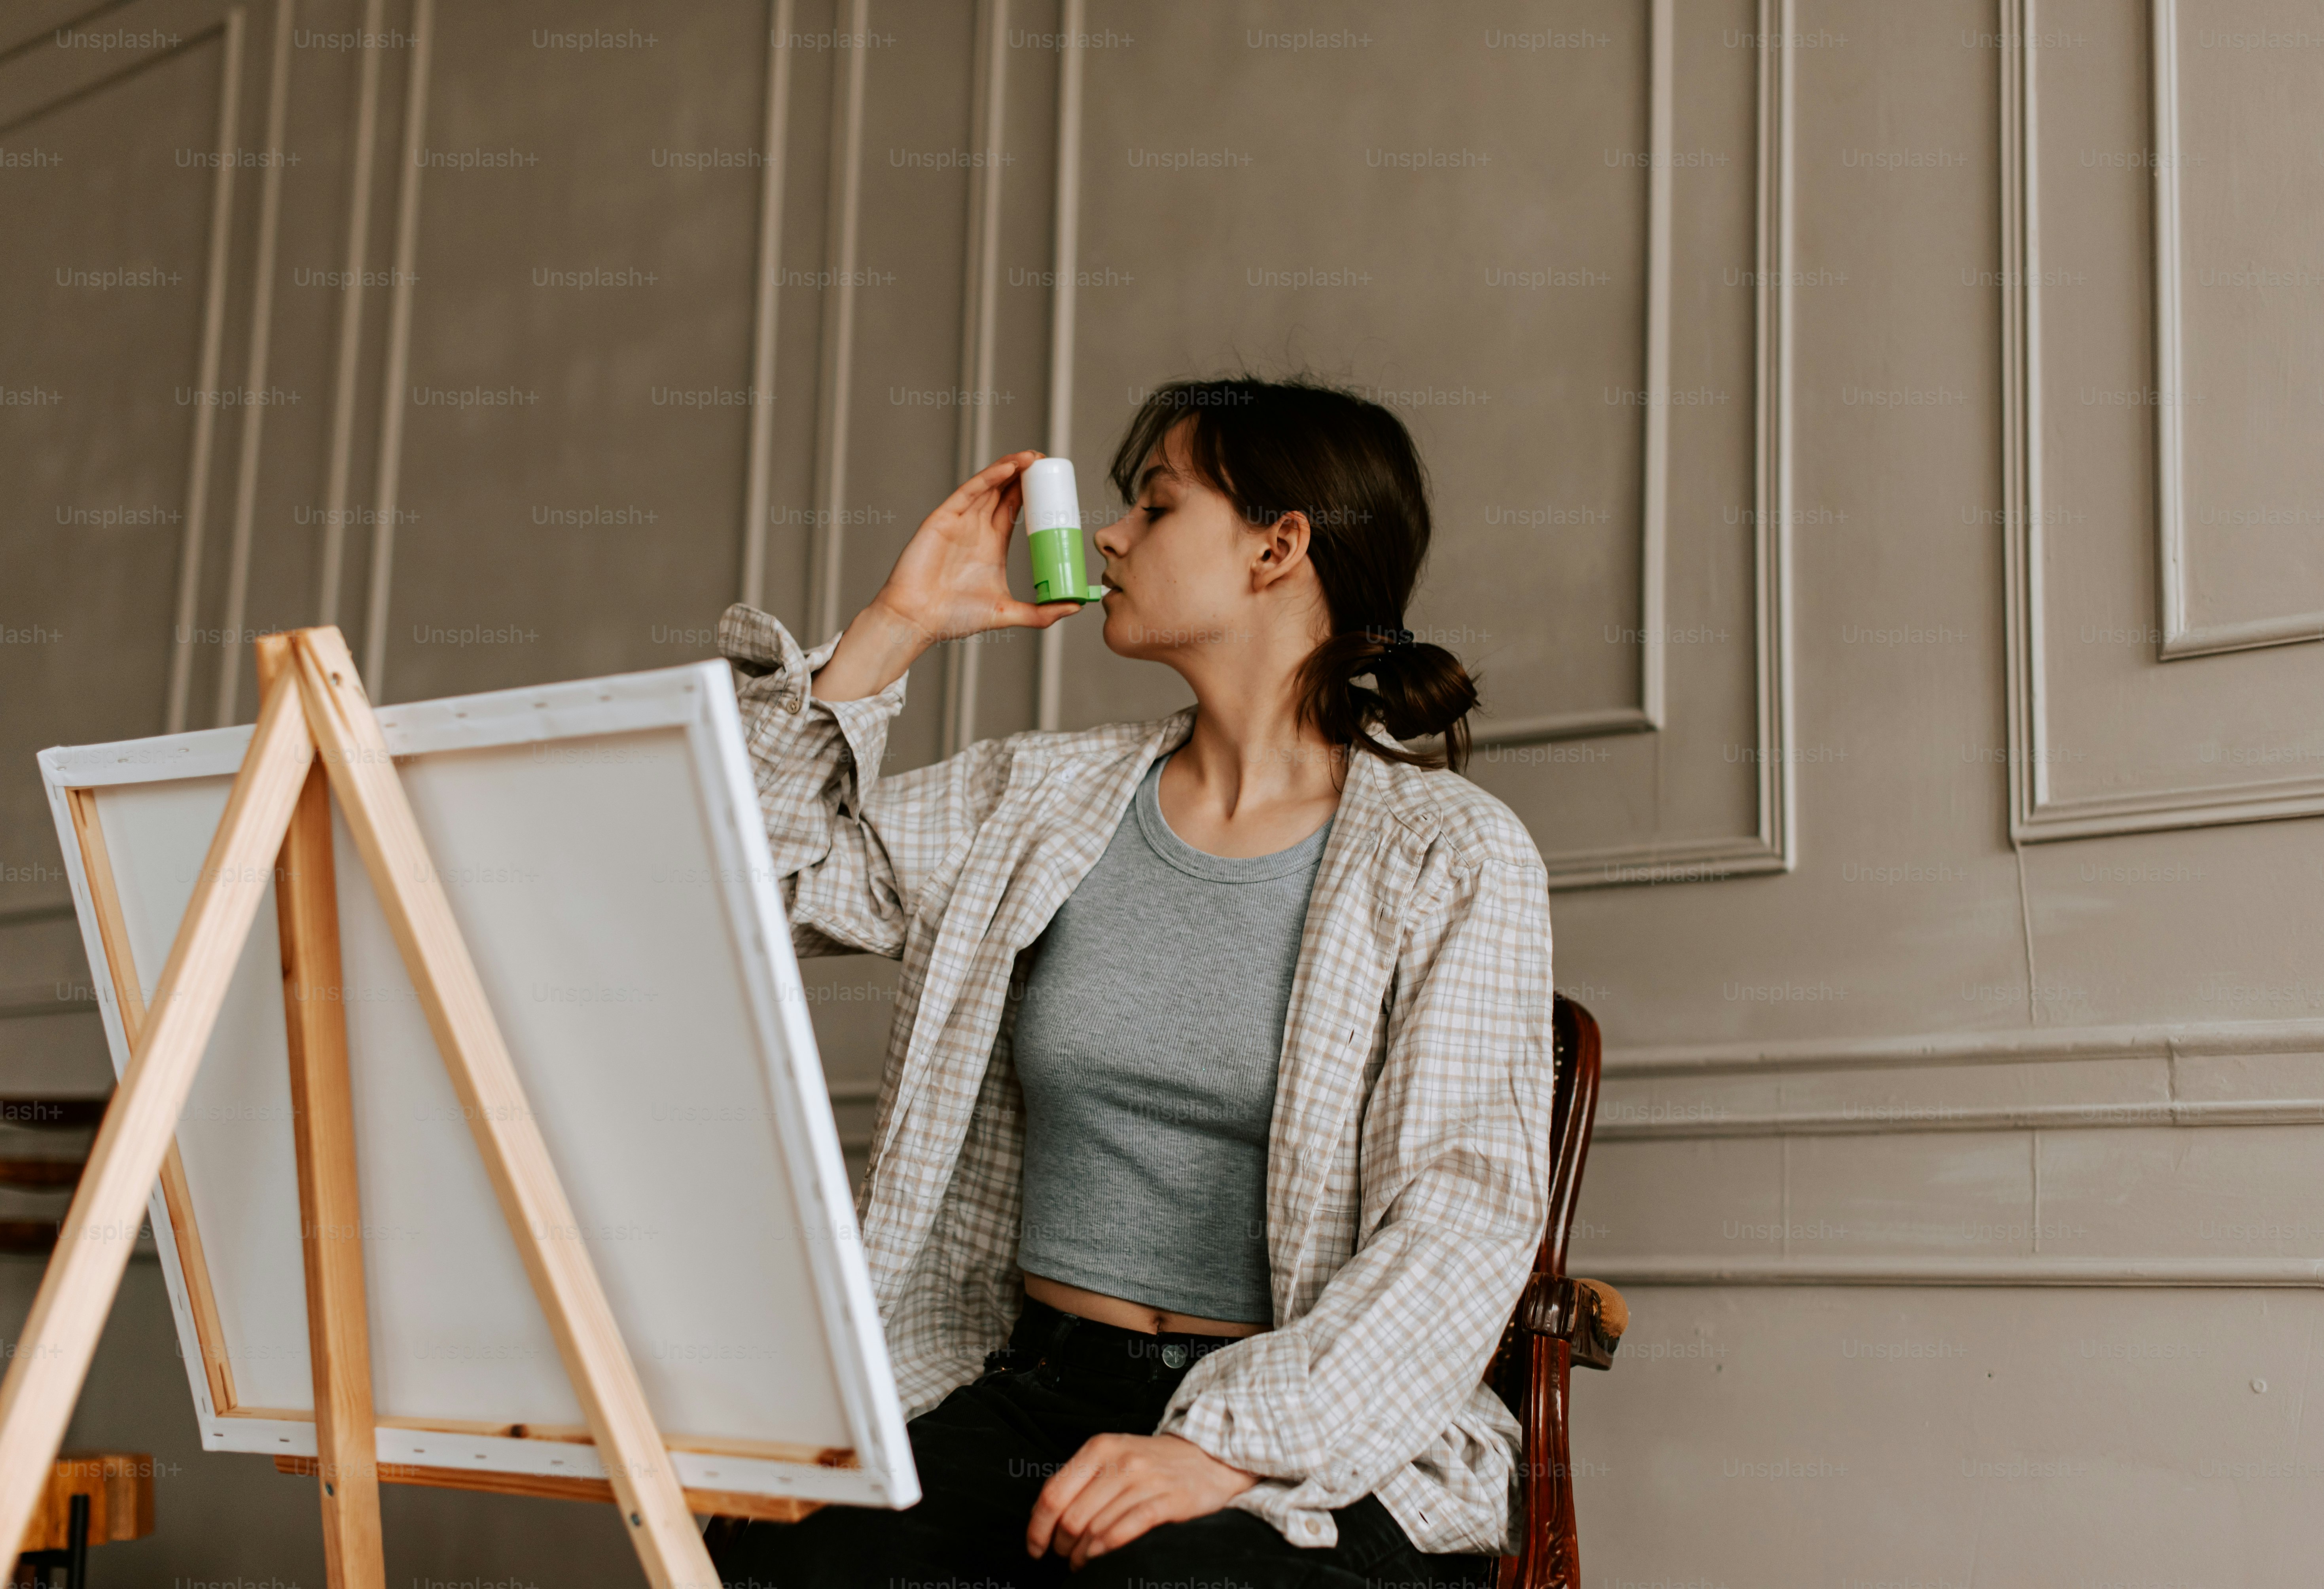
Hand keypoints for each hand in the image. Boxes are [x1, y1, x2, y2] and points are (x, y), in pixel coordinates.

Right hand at [813, 450, 1084, 701]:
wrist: (918, 621)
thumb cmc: (953, 618)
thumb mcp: (1006, 612)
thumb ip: (1040, 613)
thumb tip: (1075, 607)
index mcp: (992, 543)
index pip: (1017, 508)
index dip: (1035, 493)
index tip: (1057, 483)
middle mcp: (976, 527)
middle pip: (1005, 491)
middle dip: (1026, 474)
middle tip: (1049, 462)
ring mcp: (960, 521)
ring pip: (989, 485)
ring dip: (1012, 468)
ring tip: (1035, 457)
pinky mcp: (943, 518)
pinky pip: (970, 491)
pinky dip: (990, 477)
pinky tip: (1011, 466)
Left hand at [1024, 1432, 1256, 1568]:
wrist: (1209, 1456)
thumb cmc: (1152, 1464)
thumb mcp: (1113, 1457)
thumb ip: (1079, 1480)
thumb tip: (1041, 1515)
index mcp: (1100, 1448)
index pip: (1053, 1493)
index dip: (1037, 1527)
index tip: (1035, 1547)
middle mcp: (1120, 1461)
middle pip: (1071, 1516)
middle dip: (1060, 1544)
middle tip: (1063, 1555)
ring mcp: (1145, 1481)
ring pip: (1095, 1527)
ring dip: (1081, 1554)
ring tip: (1080, 1561)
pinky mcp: (1168, 1501)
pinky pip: (1125, 1531)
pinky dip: (1105, 1550)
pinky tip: (1099, 1557)